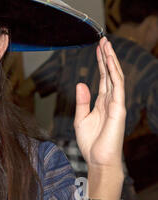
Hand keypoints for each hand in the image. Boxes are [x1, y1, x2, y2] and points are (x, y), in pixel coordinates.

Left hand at [74, 37, 125, 170]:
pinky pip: (117, 87)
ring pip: (115, 76)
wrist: (98, 159)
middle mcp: (111, 100)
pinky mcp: (118, 109)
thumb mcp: (81, 118)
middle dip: (106, 56)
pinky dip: (114, 73)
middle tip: (103, 40)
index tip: (98, 48)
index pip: (103, 77)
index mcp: (102, 102)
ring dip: (111, 60)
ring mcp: (116, 104)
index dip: (100, 63)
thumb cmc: (91, 142)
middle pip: (110, 73)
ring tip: (106, 45)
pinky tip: (110, 61)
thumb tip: (81, 84)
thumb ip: (82, 101)